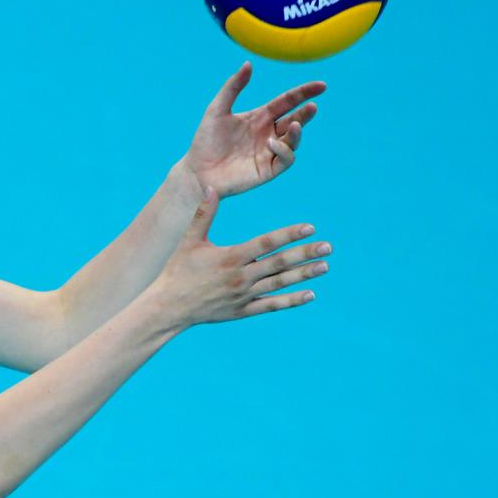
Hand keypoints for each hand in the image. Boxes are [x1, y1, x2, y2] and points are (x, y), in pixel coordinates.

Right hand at [151, 187, 331, 326]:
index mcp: (231, 257)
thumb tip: (210, 186)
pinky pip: (271, 305)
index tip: (310, 227)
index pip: (266, 243)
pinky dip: (291, 301)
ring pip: (280, 284)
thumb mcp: (189, 240)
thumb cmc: (177, 271)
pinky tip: (310, 295)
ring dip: (304, 275)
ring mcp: (244, 296)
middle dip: (305, 254)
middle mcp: (241, 277)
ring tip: (324, 266)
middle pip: (279, 263)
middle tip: (328, 246)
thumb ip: (204, 214)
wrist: (169, 307)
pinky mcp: (242, 311)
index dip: (289, 234)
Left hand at [179, 61, 324, 197]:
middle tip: (312, 106)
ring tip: (295, 124)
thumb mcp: (217, 109)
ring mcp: (269, 152)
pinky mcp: (268, 169)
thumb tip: (249, 63)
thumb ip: (233, 87)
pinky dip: (284, 150)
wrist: (197, 171)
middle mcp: (268, 133)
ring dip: (297, 132)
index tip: (321, 85)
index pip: (287, 102)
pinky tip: (272, 143)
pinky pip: (285, 159)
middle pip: (295, 120)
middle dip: (306, 113)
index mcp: (260, 117)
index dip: (303, 93)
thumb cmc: (205, 140)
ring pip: (294, 140)